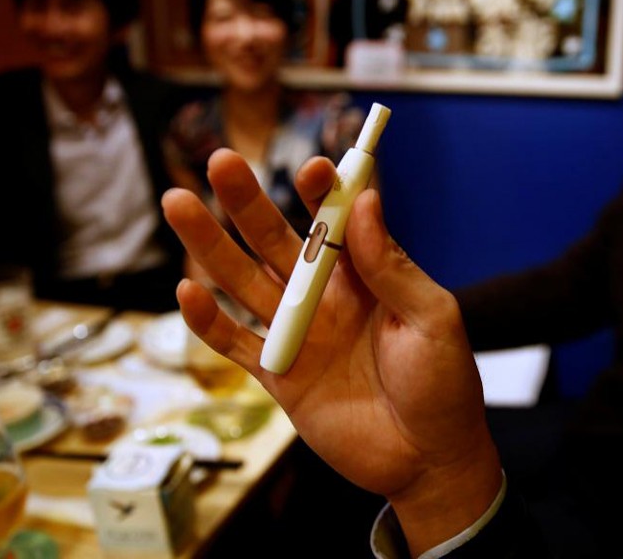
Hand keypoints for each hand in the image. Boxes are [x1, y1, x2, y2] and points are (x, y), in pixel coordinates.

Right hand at [162, 149, 501, 554]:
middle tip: (221, 162)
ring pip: (244, 283)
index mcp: (366, 278)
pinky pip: (236, 344)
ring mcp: (299, 335)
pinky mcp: (280, 377)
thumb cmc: (443, 386)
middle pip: (277, 242)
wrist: (429, 460)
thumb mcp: (431, 319)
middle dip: (249, 202)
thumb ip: (392, 266)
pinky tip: (187, 291)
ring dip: (211, 246)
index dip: (322, 193)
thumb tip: (365, 200)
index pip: (334, 222)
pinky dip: (209, 321)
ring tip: (179, 204)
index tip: (314, 169)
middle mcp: (326, 298)